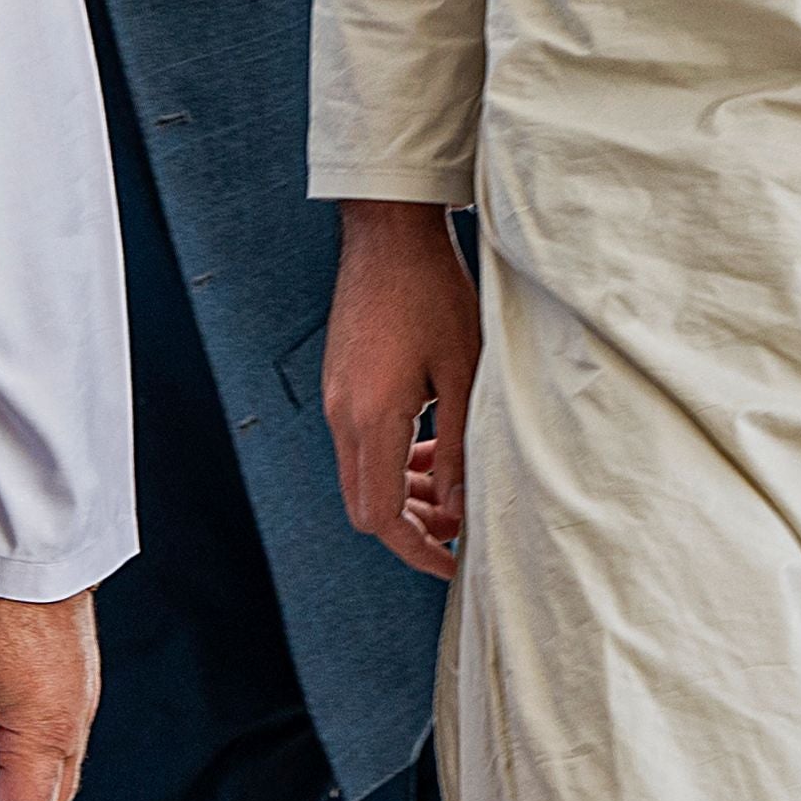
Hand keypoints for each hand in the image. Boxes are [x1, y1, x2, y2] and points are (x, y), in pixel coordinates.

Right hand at [323, 200, 478, 580]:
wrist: (388, 236)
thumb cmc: (433, 294)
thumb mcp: (465, 375)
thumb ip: (461, 448)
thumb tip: (461, 508)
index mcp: (372, 418)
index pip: (380, 515)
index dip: (418, 550)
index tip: (453, 564)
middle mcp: (342, 415)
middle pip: (364, 505)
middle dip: (412, 528)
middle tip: (459, 527)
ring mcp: (335, 399)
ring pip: (361, 476)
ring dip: (404, 493)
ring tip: (452, 486)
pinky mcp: (340, 384)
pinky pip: (360, 444)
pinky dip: (394, 461)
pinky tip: (431, 446)